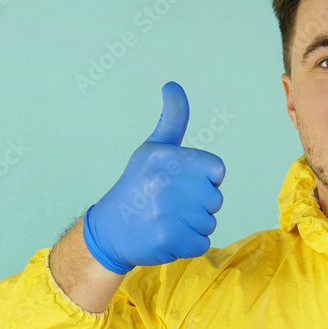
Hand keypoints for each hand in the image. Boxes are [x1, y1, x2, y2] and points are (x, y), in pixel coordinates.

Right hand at [83, 81, 225, 273]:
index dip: (205, 179)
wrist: (110, 230)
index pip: (217, 170)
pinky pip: (202, 242)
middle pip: (216, 199)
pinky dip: (189, 244)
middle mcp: (165, 180)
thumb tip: (172, 84)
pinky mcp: (169, 238)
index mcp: (165, 156)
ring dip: (194, 225)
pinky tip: (167, 235)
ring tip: (167, 219)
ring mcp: (166, 211)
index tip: (182, 182)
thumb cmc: (139, 184)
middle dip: (199, 205)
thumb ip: (172, 118)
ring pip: (210, 222)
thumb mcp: (153, 147)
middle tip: (171, 204)